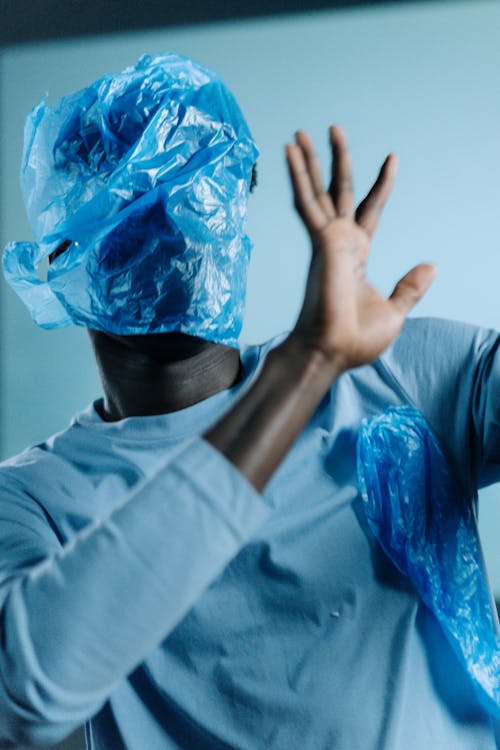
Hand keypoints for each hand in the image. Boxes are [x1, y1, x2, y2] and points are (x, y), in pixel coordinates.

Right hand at [285, 126, 435, 373]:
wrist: (332, 352)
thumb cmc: (356, 339)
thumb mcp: (395, 310)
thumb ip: (410, 286)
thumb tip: (432, 266)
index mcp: (356, 255)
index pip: (370, 210)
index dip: (380, 185)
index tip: (391, 158)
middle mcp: (339, 243)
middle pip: (338, 192)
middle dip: (335, 161)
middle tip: (332, 130)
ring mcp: (327, 241)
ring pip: (318, 190)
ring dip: (310, 161)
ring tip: (302, 133)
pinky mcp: (321, 242)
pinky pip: (308, 202)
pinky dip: (299, 175)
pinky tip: (289, 153)